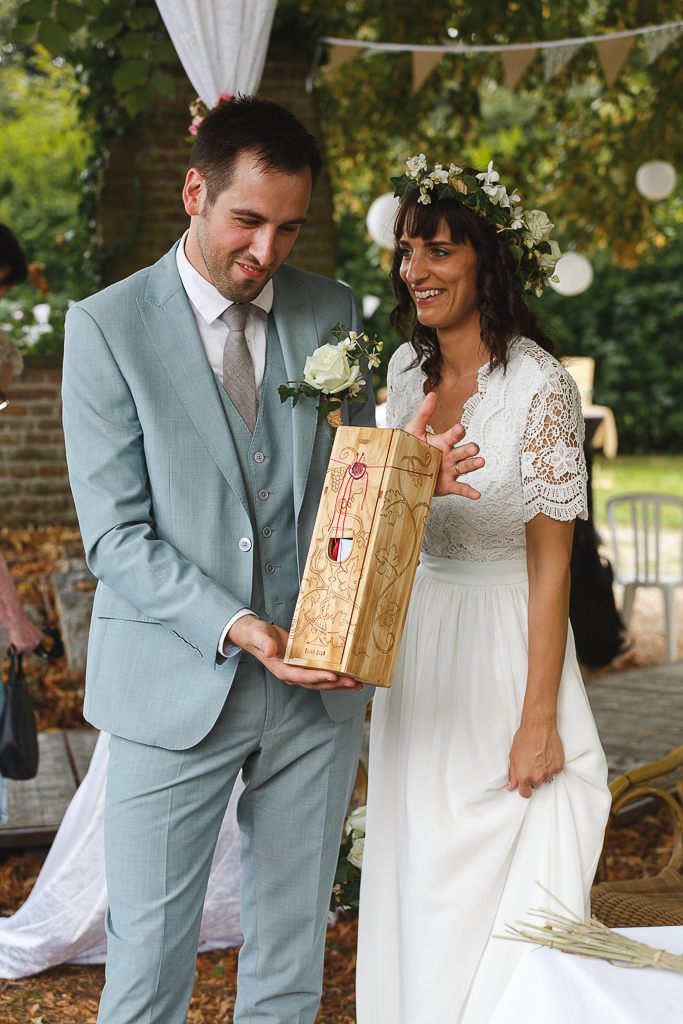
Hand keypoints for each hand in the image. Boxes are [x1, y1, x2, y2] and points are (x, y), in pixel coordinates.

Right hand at [7, 616, 43, 654]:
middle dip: (24, 648)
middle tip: (18, 642)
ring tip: (15, 641)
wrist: (17, 621)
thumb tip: (26, 646)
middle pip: (30, 650)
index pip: (35, 645)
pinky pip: (18, 652)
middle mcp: (37, 642)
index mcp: (40, 637)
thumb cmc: (21, 624)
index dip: (28, 644)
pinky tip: (12, 643)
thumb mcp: (30, 631)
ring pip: (24, 652)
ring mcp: (30, 645)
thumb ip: (29, 638)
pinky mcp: (23, 647)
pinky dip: (14, 649)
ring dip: (19, 648)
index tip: (25, 643)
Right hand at [227, 615, 362, 691]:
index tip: (332, 676)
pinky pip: (322, 674)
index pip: (302, 676)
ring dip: (340, 684)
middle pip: (317, 683)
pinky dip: (336, 677)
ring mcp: (300, 672)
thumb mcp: (259, 636)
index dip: (318, 677)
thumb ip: (264, 643)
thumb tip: (270, 651)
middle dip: (335, 684)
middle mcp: (293, 674)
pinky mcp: (306, 666)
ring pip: (322, 682)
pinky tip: (349, 676)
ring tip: (357, 683)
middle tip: (353, 681)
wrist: (257, 635)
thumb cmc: (257, 635)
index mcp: (282, 670)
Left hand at [404, 392, 483, 498]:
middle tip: (473, 448)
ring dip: (474, 464)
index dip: (457, 432)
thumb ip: (423, 414)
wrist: (402, 471)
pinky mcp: (449, 485)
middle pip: (464, 451)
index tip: (459, 429)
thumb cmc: (410, 448)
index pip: (453, 435)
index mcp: (443, 441)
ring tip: (481, 462)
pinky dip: (470, 492)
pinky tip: (477, 495)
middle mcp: (451, 455)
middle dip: (469, 449)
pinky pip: (461, 488)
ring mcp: (451, 470)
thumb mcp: (413, 430)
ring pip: (466, 467)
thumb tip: (432, 394)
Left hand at [508, 718, 564, 798]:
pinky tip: (546, 756)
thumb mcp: (513, 756)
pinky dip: (551, 766)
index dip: (523, 789)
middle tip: (530, 764)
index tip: (523, 784)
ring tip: (539, 759)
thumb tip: (511, 786)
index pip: (525, 794)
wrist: (539, 726)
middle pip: (535, 786)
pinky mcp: (559, 765)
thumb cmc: (525, 738)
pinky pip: (554, 772)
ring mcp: (550, 771)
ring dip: (542, 773)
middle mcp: (538, 776)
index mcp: (525, 776)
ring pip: (545, 779)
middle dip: (532, 779)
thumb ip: (513, 774)